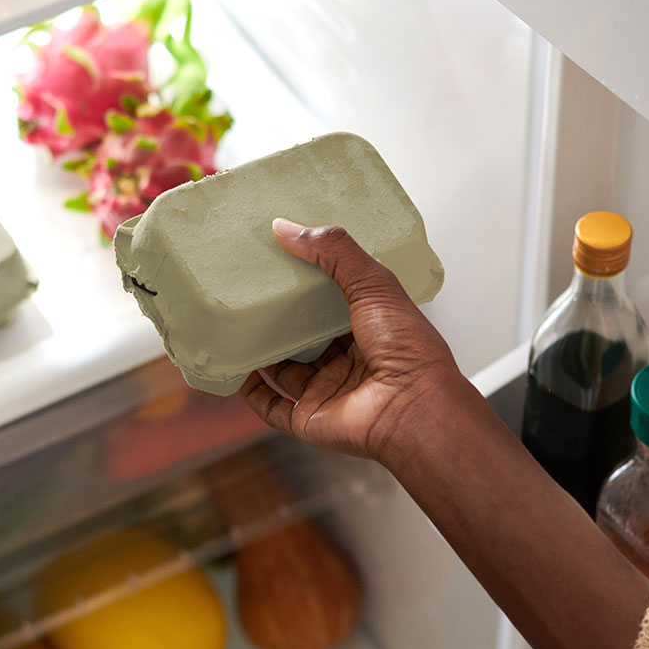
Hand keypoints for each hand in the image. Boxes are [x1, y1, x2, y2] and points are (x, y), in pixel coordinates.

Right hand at [238, 220, 467, 466]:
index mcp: (373, 330)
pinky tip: (236, 372)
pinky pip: (273, 408)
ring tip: (239, 327)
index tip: (285, 263)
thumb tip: (286, 228)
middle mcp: (351, 363)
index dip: (313, 286)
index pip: (337, 304)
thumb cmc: (408, 349)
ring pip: (286, 371)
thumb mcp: (373, 282)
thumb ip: (333, 251)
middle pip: (308, 339)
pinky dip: (252, 392)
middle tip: (256, 294)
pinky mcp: (310, 419)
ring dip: (263, 353)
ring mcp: (329, 392)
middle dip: (284, 320)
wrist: (412, 408)